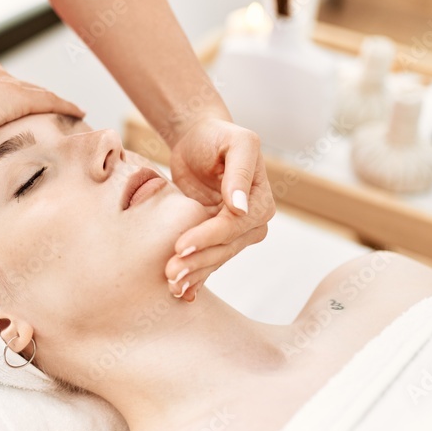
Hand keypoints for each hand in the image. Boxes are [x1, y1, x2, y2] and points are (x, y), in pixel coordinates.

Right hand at [0, 60, 84, 146]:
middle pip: (21, 87)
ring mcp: (2, 84)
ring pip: (38, 92)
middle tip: (52, 112)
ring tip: (69, 114)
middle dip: (35, 98)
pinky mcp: (15, 98)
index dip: (8, 98)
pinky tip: (79, 112)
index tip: (12, 111)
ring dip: (54, 103)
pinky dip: (65, 106)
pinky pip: (51, 101)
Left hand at [164, 116, 275, 300]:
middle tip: (171, 273)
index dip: (208, 237)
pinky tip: (183, 293)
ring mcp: (233, 233)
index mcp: (260, 202)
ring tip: (172, 285)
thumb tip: (239, 206)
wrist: (199, 139)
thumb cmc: (218, 136)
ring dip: (195, 274)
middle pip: (224, 248)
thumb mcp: (236, 143)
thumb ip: (240, 171)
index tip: (182, 245)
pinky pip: (207, 258)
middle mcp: (251, 222)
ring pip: (215, 258)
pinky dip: (196, 276)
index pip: (233, 226)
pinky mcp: (213, 236)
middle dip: (198, 262)